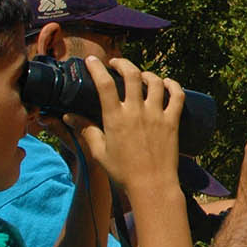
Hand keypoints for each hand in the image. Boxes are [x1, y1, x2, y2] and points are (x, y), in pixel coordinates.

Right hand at [74, 56, 181, 192]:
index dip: (97, 68)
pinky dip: (173, 85)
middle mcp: (136, 112)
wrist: (152, 185)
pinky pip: (177, 96)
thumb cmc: (123, 171)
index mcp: (115, 118)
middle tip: (116, 64)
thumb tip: (69, 116)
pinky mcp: (173, 121)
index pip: (104, 84)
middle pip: (132, 74)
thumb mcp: (99, 151)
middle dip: (123, 63)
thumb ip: (86, 130)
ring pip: (155, 81)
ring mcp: (157, 115)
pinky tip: (167, 83)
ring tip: (140, 75)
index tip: (92, 61)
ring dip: (147, 73)